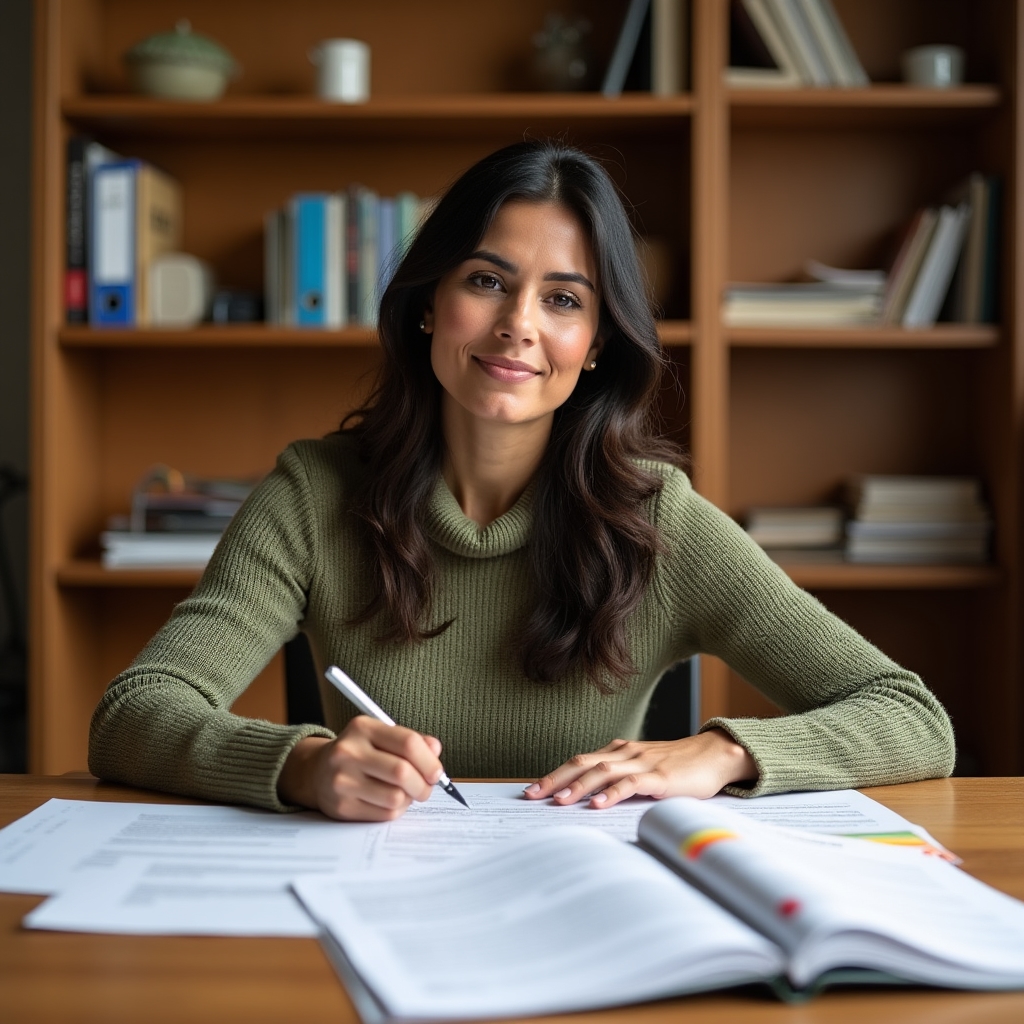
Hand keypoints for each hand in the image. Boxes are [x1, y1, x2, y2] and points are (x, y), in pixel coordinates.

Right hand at [277, 717, 443, 820]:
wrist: (316, 771)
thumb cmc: (359, 752)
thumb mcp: (380, 736)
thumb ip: (410, 741)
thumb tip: (435, 750)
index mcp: (363, 728)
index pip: (408, 743)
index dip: (430, 761)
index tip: (437, 772)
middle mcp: (349, 752)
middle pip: (402, 772)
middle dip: (424, 785)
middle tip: (427, 787)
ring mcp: (342, 781)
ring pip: (396, 797)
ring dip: (409, 799)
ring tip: (405, 792)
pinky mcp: (341, 807)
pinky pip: (384, 814)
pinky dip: (396, 810)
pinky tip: (389, 801)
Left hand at [522, 729, 756, 808]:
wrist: (716, 754)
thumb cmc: (679, 767)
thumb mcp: (644, 770)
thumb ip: (621, 779)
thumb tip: (591, 800)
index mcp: (619, 751)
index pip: (579, 761)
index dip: (554, 774)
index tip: (531, 790)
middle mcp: (625, 753)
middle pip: (582, 763)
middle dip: (554, 779)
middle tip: (531, 796)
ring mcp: (642, 763)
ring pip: (602, 771)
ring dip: (577, 787)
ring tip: (558, 802)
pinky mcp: (660, 776)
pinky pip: (631, 783)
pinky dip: (612, 793)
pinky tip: (598, 805)